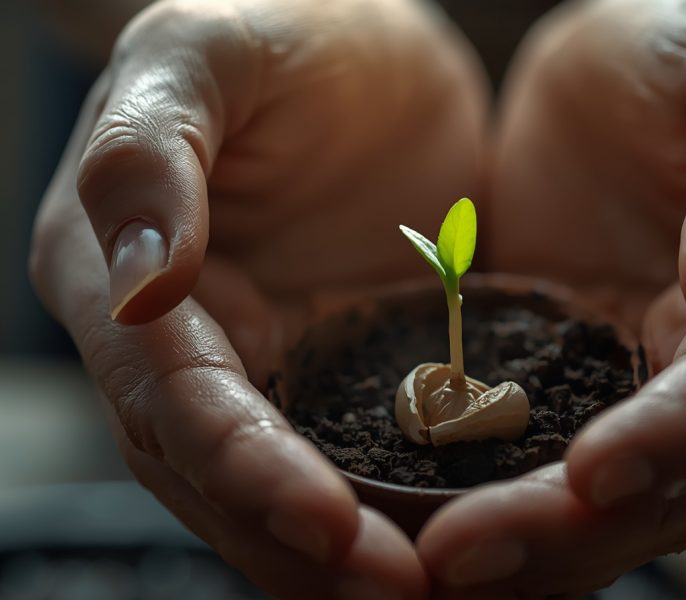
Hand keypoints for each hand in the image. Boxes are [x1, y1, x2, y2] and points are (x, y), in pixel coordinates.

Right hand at [30, 0, 487, 596]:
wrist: (359, 37)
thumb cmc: (272, 26)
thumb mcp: (203, 54)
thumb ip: (151, 154)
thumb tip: (139, 282)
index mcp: (124, 279)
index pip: (176, 401)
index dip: (243, 469)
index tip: (327, 525)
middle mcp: (192, 342)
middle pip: (226, 476)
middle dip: (304, 543)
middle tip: (403, 593)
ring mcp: (272, 360)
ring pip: (292, 486)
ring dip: (349, 555)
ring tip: (436, 593)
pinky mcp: (346, 361)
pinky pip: (365, 452)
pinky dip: (399, 506)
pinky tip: (460, 537)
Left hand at [417, 0, 685, 596]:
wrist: (630, 51)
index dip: (681, 442)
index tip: (595, 472)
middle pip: (676, 475)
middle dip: (576, 524)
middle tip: (468, 555)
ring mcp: (653, 371)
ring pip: (608, 489)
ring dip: (530, 537)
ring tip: (438, 568)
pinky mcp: (575, 366)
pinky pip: (538, 446)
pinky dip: (492, 491)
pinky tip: (425, 522)